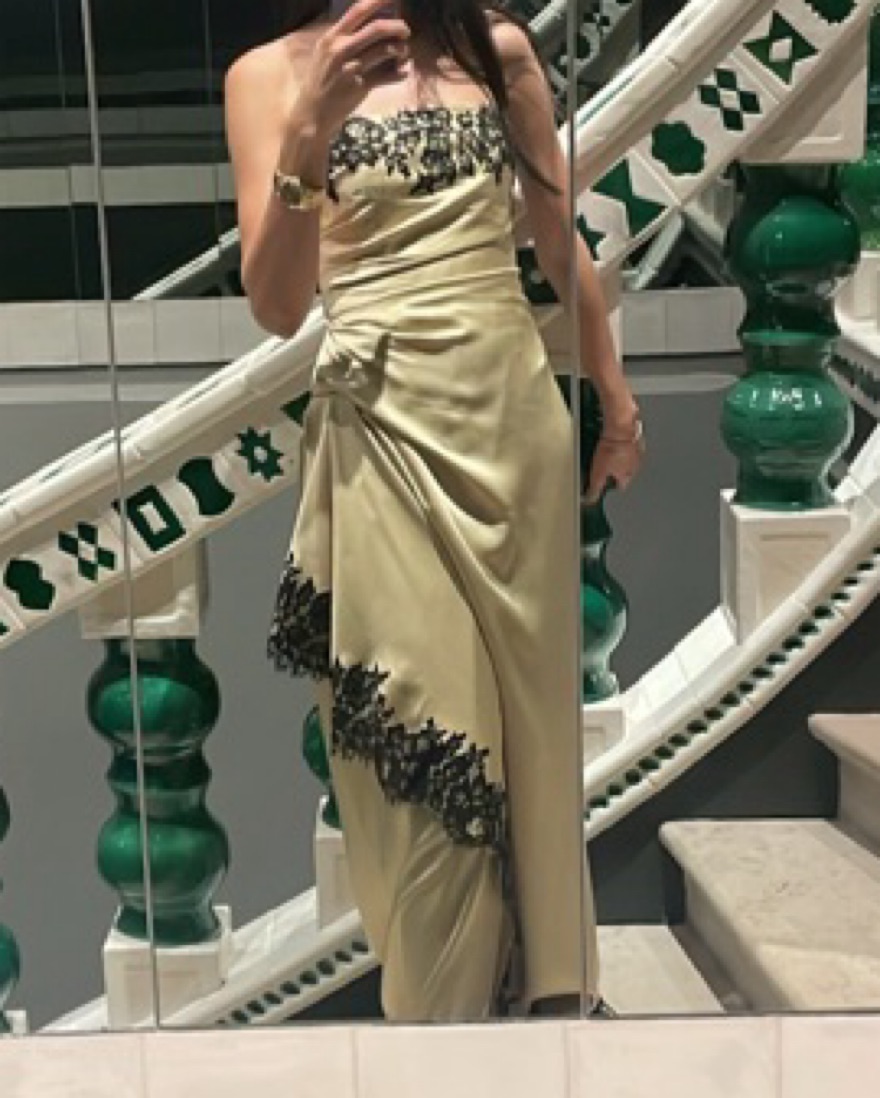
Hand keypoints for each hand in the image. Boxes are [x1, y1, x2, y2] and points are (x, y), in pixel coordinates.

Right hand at [289, 0, 409, 136]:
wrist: (312, 113)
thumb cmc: (321, 81)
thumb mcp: (325, 53)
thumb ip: (345, 37)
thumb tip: (373, 22)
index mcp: (332, 37)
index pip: (358, 10)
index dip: (379, 0)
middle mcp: (340, 49)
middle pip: (377, 28)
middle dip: (397, 26)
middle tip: (406, 30)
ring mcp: (351, 68)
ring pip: (385, 50)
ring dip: (401, 49)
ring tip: (404, 53)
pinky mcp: (360, 87)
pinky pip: (387, 75)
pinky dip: (399, 73)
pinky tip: (403, 72)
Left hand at [584, 424, 644, 503]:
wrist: (620, 429)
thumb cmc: (610, 451)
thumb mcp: (597, 474)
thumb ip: (595, 489)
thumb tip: (589, 501)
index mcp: (627, 476)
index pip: (621, 486)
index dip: (613, 485)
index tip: (608, 482)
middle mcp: (635, 466)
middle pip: (627, 473)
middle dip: (619, 470)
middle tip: (608, 465)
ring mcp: (638, 452)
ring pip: (630, 459)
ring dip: (623, 457)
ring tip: (612, 452)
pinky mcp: (638, 439)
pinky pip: (632, 446)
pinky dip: (625, 446)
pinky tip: (617, 441)